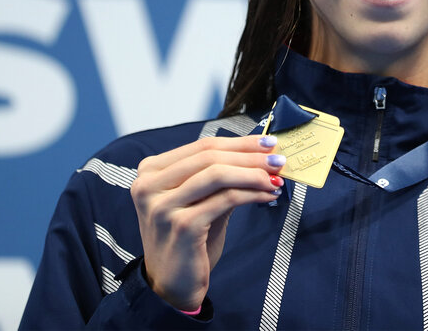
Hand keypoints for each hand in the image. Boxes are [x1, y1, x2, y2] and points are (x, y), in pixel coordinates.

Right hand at [129, 134, 284, 310]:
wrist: (172, 286)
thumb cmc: (188, 240)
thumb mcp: (200, 201)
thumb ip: (221, 177)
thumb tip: (260, 154)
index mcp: (151, 172)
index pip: (203, 146)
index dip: (240, 142)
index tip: (267, 143)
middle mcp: (149, 185)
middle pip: (210, 156)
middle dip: (250, 156)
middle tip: (278, 160)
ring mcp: (162, 205)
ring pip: (218, 174)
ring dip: (253, 173)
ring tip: (276, 178)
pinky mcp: (181, 225)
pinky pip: (225, 199)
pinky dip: (251, 194)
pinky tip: (267, 195)